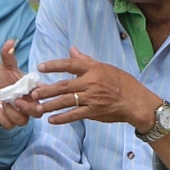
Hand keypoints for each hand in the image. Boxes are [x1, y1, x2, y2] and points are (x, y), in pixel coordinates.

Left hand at [0, 38, 42, 128]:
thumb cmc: (6, 79)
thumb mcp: (6, 66)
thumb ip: (8, 55)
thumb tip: (10, 41)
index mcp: (34, 91)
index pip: (46, 94)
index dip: (42, 94)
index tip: (32, 90)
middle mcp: (31, 104)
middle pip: (38, 112)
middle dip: (28, 108)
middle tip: (17, 100)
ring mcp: (22, 114)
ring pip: (24, 120)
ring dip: (14, 113)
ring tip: (5, 103)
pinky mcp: (12, 121)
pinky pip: (11, 125)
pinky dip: (5, 118)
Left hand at [34, 47, 159, 129]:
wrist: (135, 102)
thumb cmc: (121, 83)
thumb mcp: (105, 67)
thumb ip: (86, 60)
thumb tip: (72, 50)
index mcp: (93, 70)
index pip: (70, 65)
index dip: (54, 65)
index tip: (40, 67)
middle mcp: (91, 83)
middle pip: (64, 86)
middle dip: (47, 89)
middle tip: (33, 93)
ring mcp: (92, 99)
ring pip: (66, 101)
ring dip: (50, 105)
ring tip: (38, 107)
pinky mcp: (93, 112)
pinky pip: (74, 115)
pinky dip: (62, 118)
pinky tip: (51, 120)